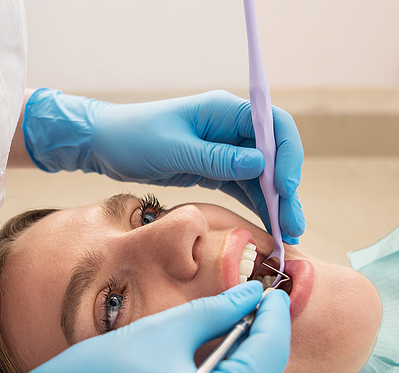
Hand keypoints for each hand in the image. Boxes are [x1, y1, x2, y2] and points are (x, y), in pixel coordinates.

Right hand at [0, 282, 289, 372]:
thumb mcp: (159, 333)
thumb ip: (216, 312)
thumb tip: (251, 294)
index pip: (268, 355)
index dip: (273, 316)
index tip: (271, 290)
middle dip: (258, 343)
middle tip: (249, 306)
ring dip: (243, 371)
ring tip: (227, 334)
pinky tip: (209, 370)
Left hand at [23, 88, 304, 242]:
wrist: (104, 144)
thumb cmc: (134, 138)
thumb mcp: (174, 150)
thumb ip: (217, 158)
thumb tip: (260, 164)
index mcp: (224, 111)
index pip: (273, 126)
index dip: (287, 156)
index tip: (286, 188)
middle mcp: (230, 128)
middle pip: (273, 155)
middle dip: (286, 189)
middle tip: (293, 224)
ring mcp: (224, 149)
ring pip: (262, 176)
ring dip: (276, 203)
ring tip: (287, 235)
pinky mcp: (215, 168)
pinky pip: (244, 187)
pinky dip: (256, 206)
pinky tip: (268, 227)